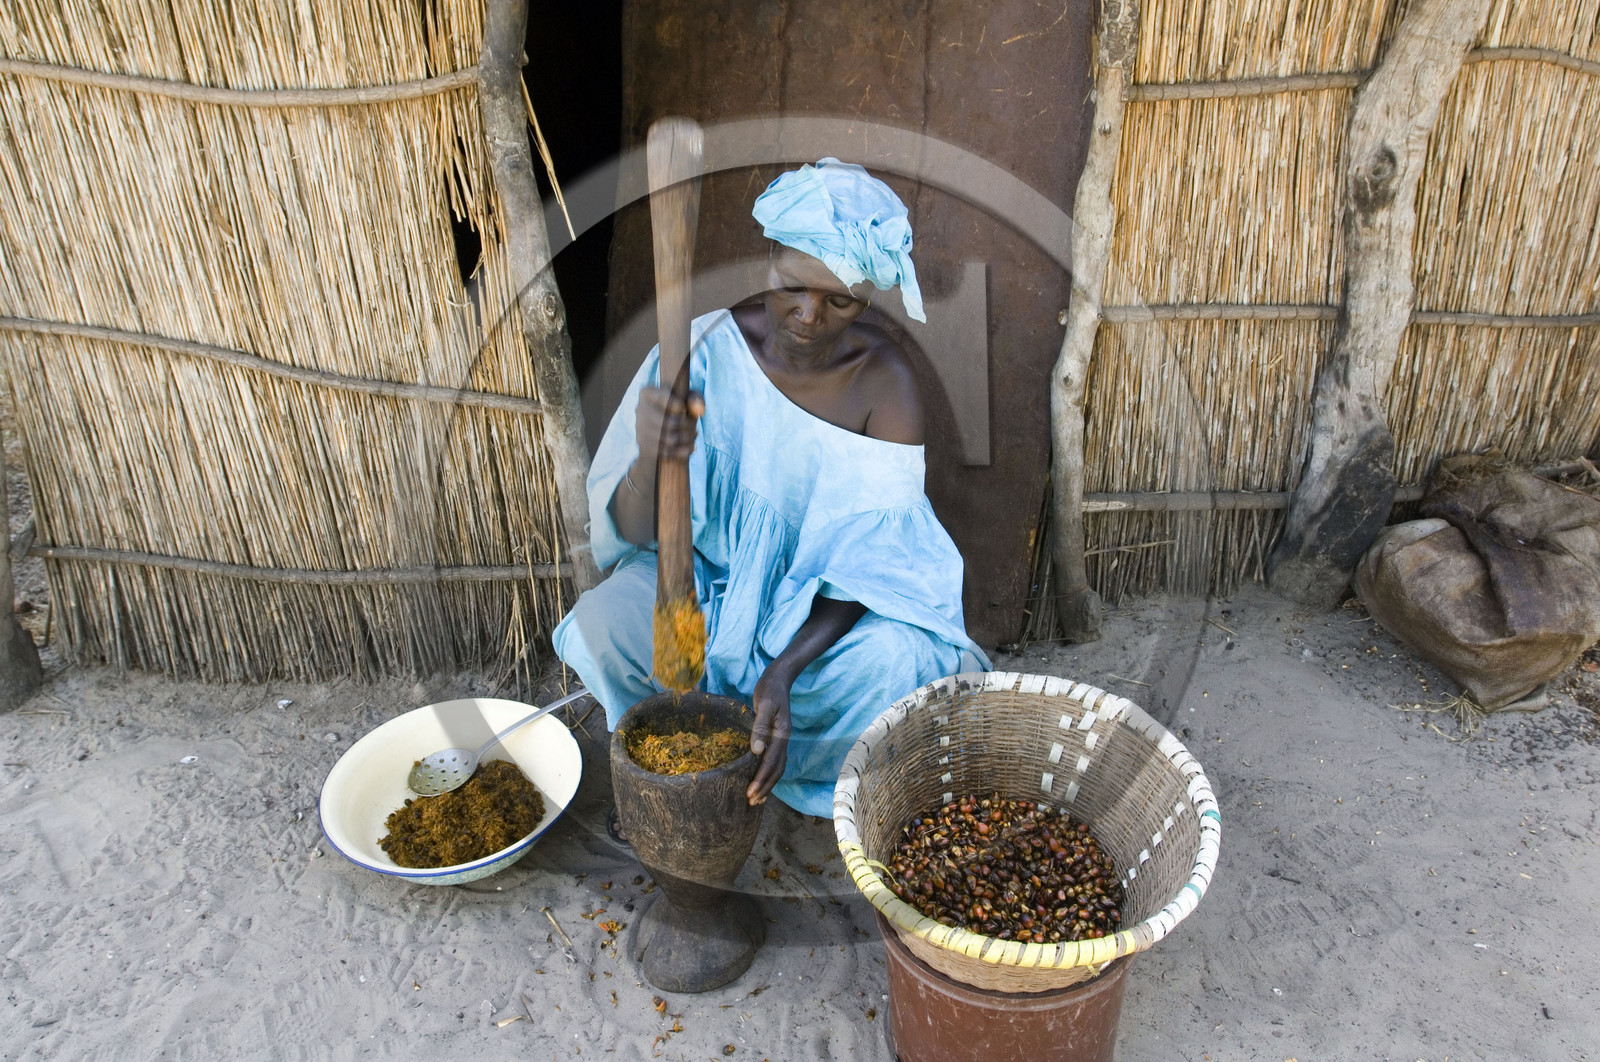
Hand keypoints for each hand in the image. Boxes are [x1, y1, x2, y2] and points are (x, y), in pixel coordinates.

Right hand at [636, 386, 704, 464]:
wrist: (663, 426)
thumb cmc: (678, 407)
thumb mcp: (687, 398)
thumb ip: (695, 399)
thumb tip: (699, 410)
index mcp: (648, 393)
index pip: (663, 398)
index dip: (677, 405)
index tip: (683, 408)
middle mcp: (640, 410)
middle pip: (667, 422)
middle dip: (687, 426)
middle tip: (695, 426)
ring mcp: (640, 429)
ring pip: (668, 439)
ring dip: (686, 438)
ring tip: (694, 434)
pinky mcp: (643, 445)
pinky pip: (665, 451)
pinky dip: (682, 451)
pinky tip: (691, 446)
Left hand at [746, 668, 791, 805]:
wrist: (779, 678)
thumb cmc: (769, 689)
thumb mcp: (763, 704)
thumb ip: (760, 727)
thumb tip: (756, 751)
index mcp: (781, 734)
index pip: (771, 763)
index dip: (761, 779)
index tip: (750, 793)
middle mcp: (784, 739)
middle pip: (777, 770)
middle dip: (765, 787)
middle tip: (752, 802)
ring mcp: (782, 739)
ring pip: (778, 767)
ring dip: (768, 784)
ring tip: (757, 798)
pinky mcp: (777, 737)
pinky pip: (776, 760)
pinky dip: (769, 773)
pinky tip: (761, 779)